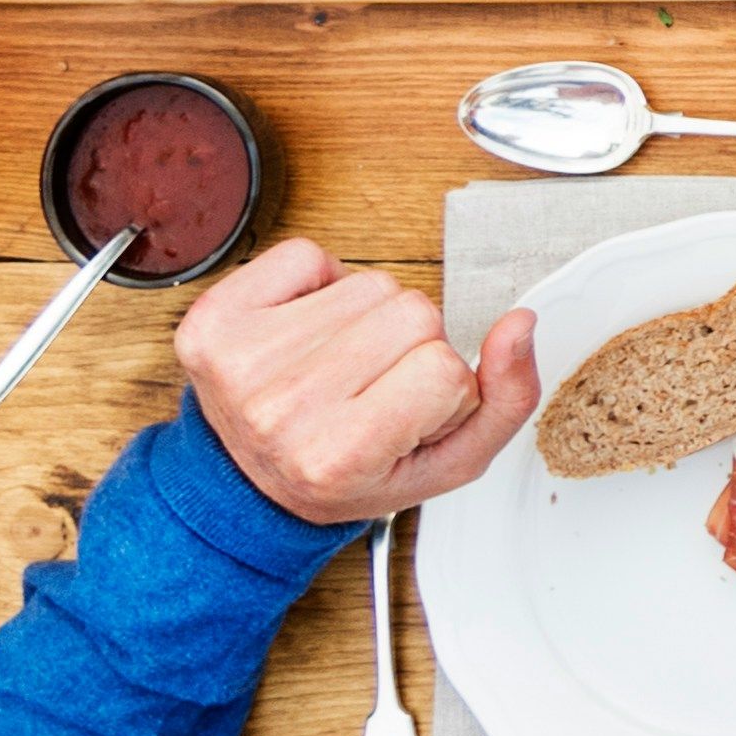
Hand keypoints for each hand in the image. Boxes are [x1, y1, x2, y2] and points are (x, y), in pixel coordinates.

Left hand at [179, 237, 536, 524]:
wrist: (245, 480)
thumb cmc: (346, 473)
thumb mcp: (443, 466)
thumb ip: (506, 402)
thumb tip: (521, 324)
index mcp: (336, 456)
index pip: (444, 369)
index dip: (442, 388)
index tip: (406, 417)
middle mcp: (280, 409)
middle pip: (411, 313)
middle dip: (409, 346)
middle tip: (373, 389)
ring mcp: (242, 361)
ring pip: (368, 284)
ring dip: (367, 317)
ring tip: (339, 363)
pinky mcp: (214, 319)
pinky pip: (306, 255)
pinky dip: (318, 282)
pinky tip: (307, 330)